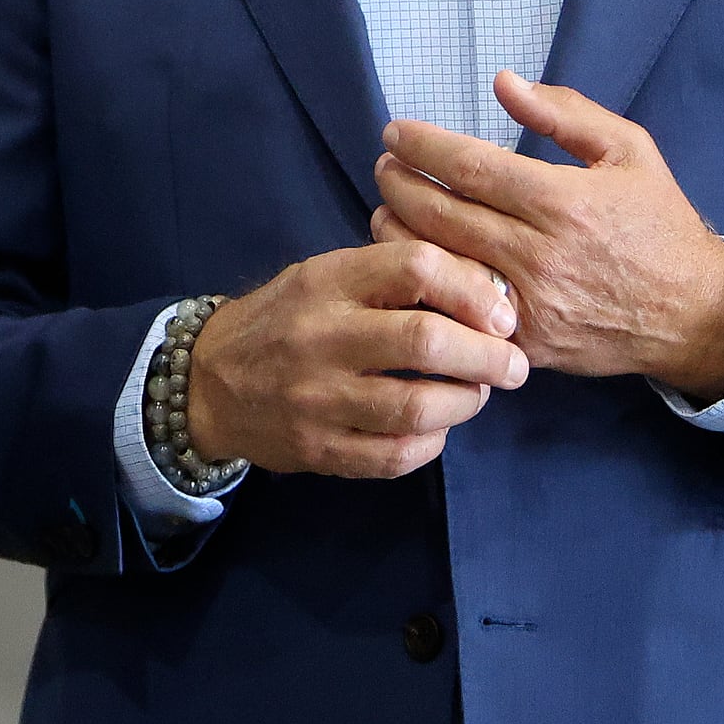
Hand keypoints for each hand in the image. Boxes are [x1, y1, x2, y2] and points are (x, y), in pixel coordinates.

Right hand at [185, 238, 529, 479]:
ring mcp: (317, 399)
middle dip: (489, 356)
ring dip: (467, 402)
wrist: (208, 382)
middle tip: (515, 364)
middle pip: (426, 341)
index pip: (415, 268)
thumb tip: (486, 294)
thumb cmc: (284, 319)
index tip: (502, 313)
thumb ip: (391, 280)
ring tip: (478, 394)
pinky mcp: (318, 450)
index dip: (473, 289)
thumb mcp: (325, 277)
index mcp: (327, 282)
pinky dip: (432, 442)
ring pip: (418, 406)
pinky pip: (396, 455)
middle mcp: (321, 337)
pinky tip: (436, 428)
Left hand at [369, 71, 723, 401]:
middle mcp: (540, 254)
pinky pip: (456, 312)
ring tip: (387, 206)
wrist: (694, 313)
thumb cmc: (658, 224)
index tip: (396, 133)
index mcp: (564, 202)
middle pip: (441, 214)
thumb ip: (564, 113)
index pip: (470, 167)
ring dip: (399, 231)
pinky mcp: (524, 343)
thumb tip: (503, 82)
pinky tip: (413, 259)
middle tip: (384, 165)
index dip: (423, 147)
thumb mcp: (628, 152)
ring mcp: (529, 304)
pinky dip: (427, 284)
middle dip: (399, 184)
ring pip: (439, 265)